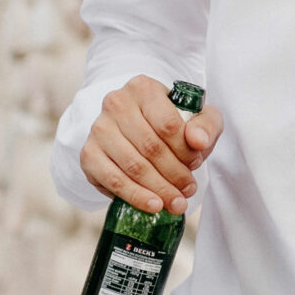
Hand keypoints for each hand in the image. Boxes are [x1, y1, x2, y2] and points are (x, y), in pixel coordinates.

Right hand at [79, 75, 224, 213]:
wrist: (139, 128)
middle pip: (150, 148)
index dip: (185, 151)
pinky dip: (135, 196)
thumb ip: (206, 126)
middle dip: (174, 175)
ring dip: (158, 189)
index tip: (196, 164)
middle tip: (188, 191)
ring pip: (133, 166)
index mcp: (144, 88)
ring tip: (176, 203)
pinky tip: (153, 205)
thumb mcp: (199, 117)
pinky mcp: (88, 153)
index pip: (168, 124)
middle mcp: (116, 103)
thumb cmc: (172, 122)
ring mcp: (99, 128)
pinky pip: (113, 180)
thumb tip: (198, 141)